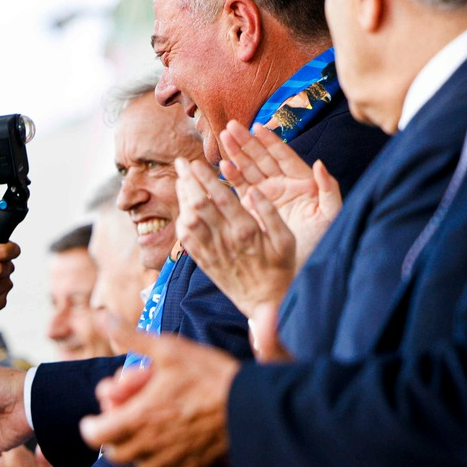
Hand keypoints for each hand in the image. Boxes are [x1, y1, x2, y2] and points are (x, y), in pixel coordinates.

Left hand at [81, 326, 238, 466]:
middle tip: (126, 417)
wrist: (252, 403)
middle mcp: (151, 445)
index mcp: (138, 418)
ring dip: (139, 450)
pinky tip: (175, 446)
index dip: (92, 424)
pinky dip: (167, 464)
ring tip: (150, 430)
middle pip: (115, 454)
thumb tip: (102, 317)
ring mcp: (173, 459)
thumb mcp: (168, 347)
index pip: (95, 436)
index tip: (102, 412)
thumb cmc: (209, 374)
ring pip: (142, 466)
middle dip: (115, 436)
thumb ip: (130, 336)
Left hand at [175, 156, 296, 318]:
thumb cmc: (280, 269)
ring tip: (180, 180)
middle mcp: (225, 241)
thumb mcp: (286, 240)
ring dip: (182, 199)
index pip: (220, 198)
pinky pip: (186, 240)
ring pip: (188, 221)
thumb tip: (254, 190)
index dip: (205, 178)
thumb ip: (270, 213)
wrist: (266, 303)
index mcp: (246, 231)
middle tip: (181, 163)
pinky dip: (181, 221)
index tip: (196, 163)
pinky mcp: (204, 263)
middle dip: (187, 181)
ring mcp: (211, 252)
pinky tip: (182, 208)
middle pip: (198, 205)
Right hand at [218, 120, 341, 267]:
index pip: (283, 156)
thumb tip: (320, 164)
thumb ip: (328, 188)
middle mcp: (282, 185)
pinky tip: (222, 168)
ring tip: (222, 139)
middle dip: (247, 142)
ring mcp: (266, 196)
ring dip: (236, 154)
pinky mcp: (253, 209)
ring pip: (249, 170)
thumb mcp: (330, 214)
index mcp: (301, 182)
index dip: (271, 141)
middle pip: (262, 158)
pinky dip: (231, 178)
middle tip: (231, 127)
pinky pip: (240, 189)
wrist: (302, 265)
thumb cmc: (321, 240)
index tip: (257, 127)